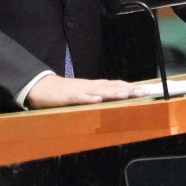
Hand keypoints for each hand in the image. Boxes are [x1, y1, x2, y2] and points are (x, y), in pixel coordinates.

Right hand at [25, 74, 147, 108]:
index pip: (115, 85)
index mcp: (94, 86)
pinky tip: (98, 99)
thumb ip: (96, 96)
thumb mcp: (83, 94)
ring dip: (113, 92)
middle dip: (128, 89)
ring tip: (127, 94)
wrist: (40, 87)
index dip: (130, 87)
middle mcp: (89, 86)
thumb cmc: (63, 92)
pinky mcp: (67, 97)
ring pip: (99, 90)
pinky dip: (89, 98)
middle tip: (144, 92)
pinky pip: (79, 98)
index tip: (145, 90)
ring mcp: (79, 90)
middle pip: (112, 86)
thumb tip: (113, 100)